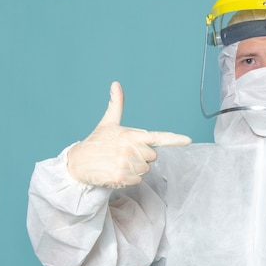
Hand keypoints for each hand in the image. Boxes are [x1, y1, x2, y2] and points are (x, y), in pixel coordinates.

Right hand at [67, 81, 191, 187]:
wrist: (77, 163)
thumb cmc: (96, 142)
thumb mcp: (107, 123)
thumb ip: (116, 104)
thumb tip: (116, 84)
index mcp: (130, 134)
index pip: (157, 137)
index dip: (174, 139)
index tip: (188, 140)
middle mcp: (130, 148)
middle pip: (152, 157)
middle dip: (141, 157)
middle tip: (123, 154)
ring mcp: (125, 163)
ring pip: (145, 170)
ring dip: (134, 169)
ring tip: (118, 163)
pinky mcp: (120, 177)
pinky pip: (137, 180)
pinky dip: (128, 179)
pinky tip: (115, 172)